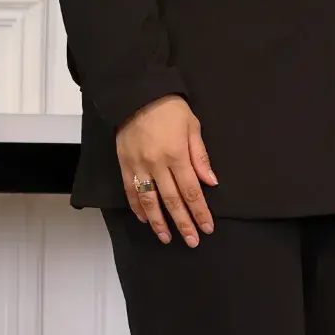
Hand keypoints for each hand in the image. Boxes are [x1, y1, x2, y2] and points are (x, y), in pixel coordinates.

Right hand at [116, 96, 216, 245]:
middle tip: (191, 241)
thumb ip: (200, 156)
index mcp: (177, 155)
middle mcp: (157, 164)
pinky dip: (137, 206)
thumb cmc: (168, 107)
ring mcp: (138, 165)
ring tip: (166, 237)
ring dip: (159, 222)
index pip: (191, 191)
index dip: (200, 212)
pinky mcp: (124, 164)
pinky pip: (130, 190)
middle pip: (172, 201)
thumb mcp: (192, 126)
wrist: (136, 93)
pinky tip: (144, 219)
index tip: (206, 227)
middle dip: (183, 223)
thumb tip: (210, 182)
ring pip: (149, 201)